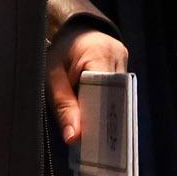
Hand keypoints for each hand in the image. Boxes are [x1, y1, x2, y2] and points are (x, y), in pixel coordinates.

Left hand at [47, 24, 127, 143]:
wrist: (71, 30)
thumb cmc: (59, 52)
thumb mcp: (52, 77)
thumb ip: (63, 105)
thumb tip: (73, 138)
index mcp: (99, 53)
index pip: (106, 91)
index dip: (99, 116)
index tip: (91, 139)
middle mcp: (117, 56)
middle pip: (116, 97)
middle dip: (104, 120)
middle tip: (94, 145)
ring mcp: (123, 61)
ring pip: (119, 97)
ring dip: (105, 113)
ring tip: (95, 137)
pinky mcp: (124, 67)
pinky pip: (118, 92)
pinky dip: (107, 105)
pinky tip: (98, 120)